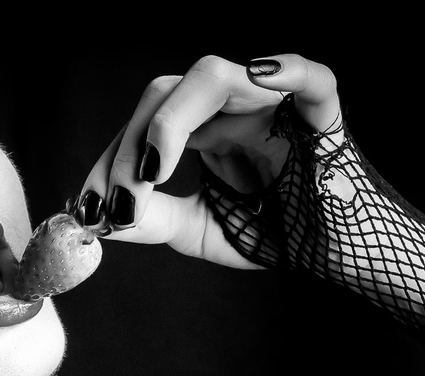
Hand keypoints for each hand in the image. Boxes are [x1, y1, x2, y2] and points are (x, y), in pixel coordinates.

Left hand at [81, 53, 342, 268]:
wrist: (336, 254)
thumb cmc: (278, 234)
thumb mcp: (202, 231)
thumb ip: (157, 219)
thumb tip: (102, 214)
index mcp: (202, 129)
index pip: (142, 126)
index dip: (109, 162)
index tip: (88, 209)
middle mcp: (230, 108)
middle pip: (162, 93)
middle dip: (128, 146)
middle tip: (118, 201)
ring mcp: (274, 105)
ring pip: (212, 77)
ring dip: (170, 121)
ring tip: (153, 170)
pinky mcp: (323, 115)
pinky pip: (312, 80)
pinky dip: (290, 71)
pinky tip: (261, 79)